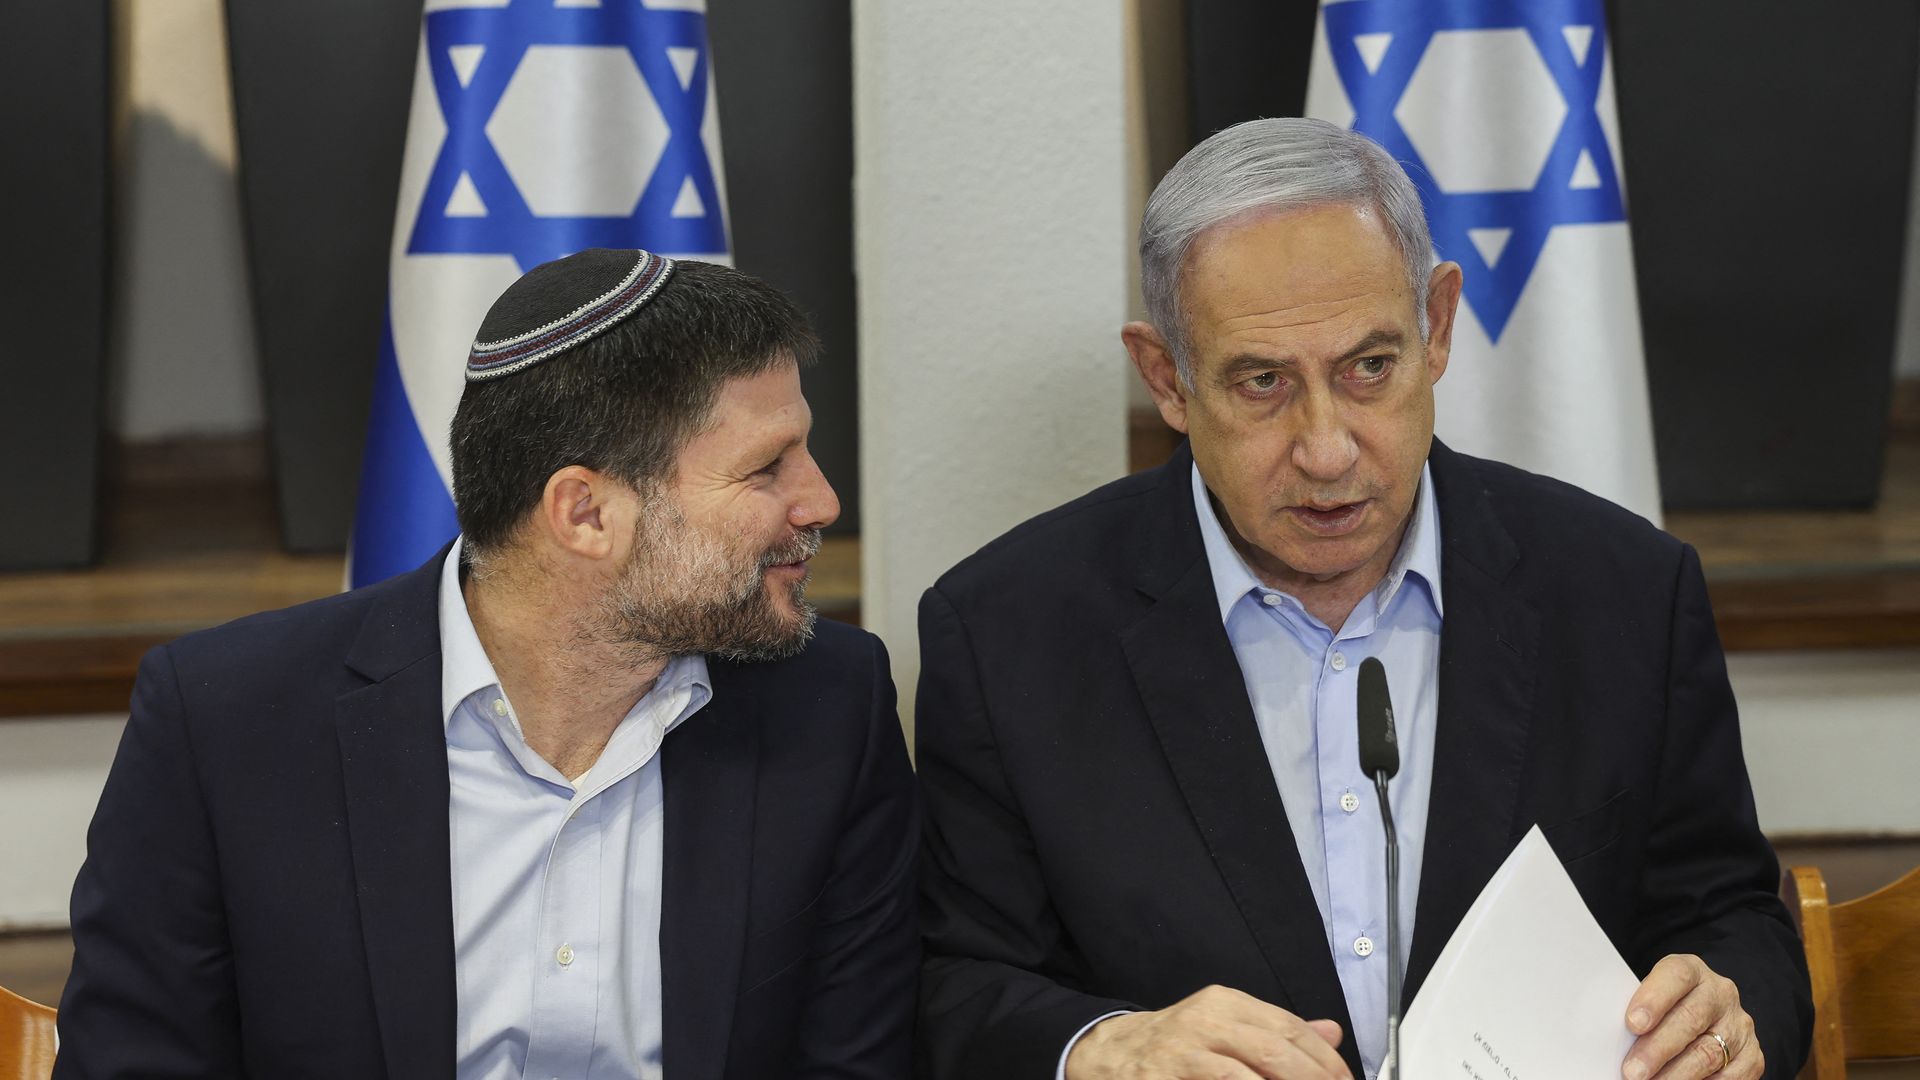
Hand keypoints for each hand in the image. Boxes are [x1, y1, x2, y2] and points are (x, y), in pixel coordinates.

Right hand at [1065, 984, 1350, 1079]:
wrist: (1106, 1055)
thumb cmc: (1171, 1045)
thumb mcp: (1223, 1025)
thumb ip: (1275, 1031)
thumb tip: (1330, 1032)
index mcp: (1224, 1003)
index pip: (1288, 1027)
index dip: (1324, 1059)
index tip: (1344, 1079)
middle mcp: (1205, 1021)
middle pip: (1275, 1052)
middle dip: (1314, 1079)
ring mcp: (1184, 1052)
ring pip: (1248, 1075)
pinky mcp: (1167, 1078)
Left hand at [1622, 954, 1759, 1079]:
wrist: (1703, 1017)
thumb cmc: (1664, 1008)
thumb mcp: (1651, 999)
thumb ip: (1640, 1013)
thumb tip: (1616, 1042)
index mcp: (1692, 970)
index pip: (1676, 976)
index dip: (1654, 999)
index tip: (1632, 1024)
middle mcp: (1720, 994)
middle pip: (1691, 1019)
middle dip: (1658, 1049)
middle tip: (1633, 1071)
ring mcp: (1739, 1025)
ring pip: (1708, 1053)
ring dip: (1677, 1075)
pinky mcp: (1753, 1056)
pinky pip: (1730, 1077)